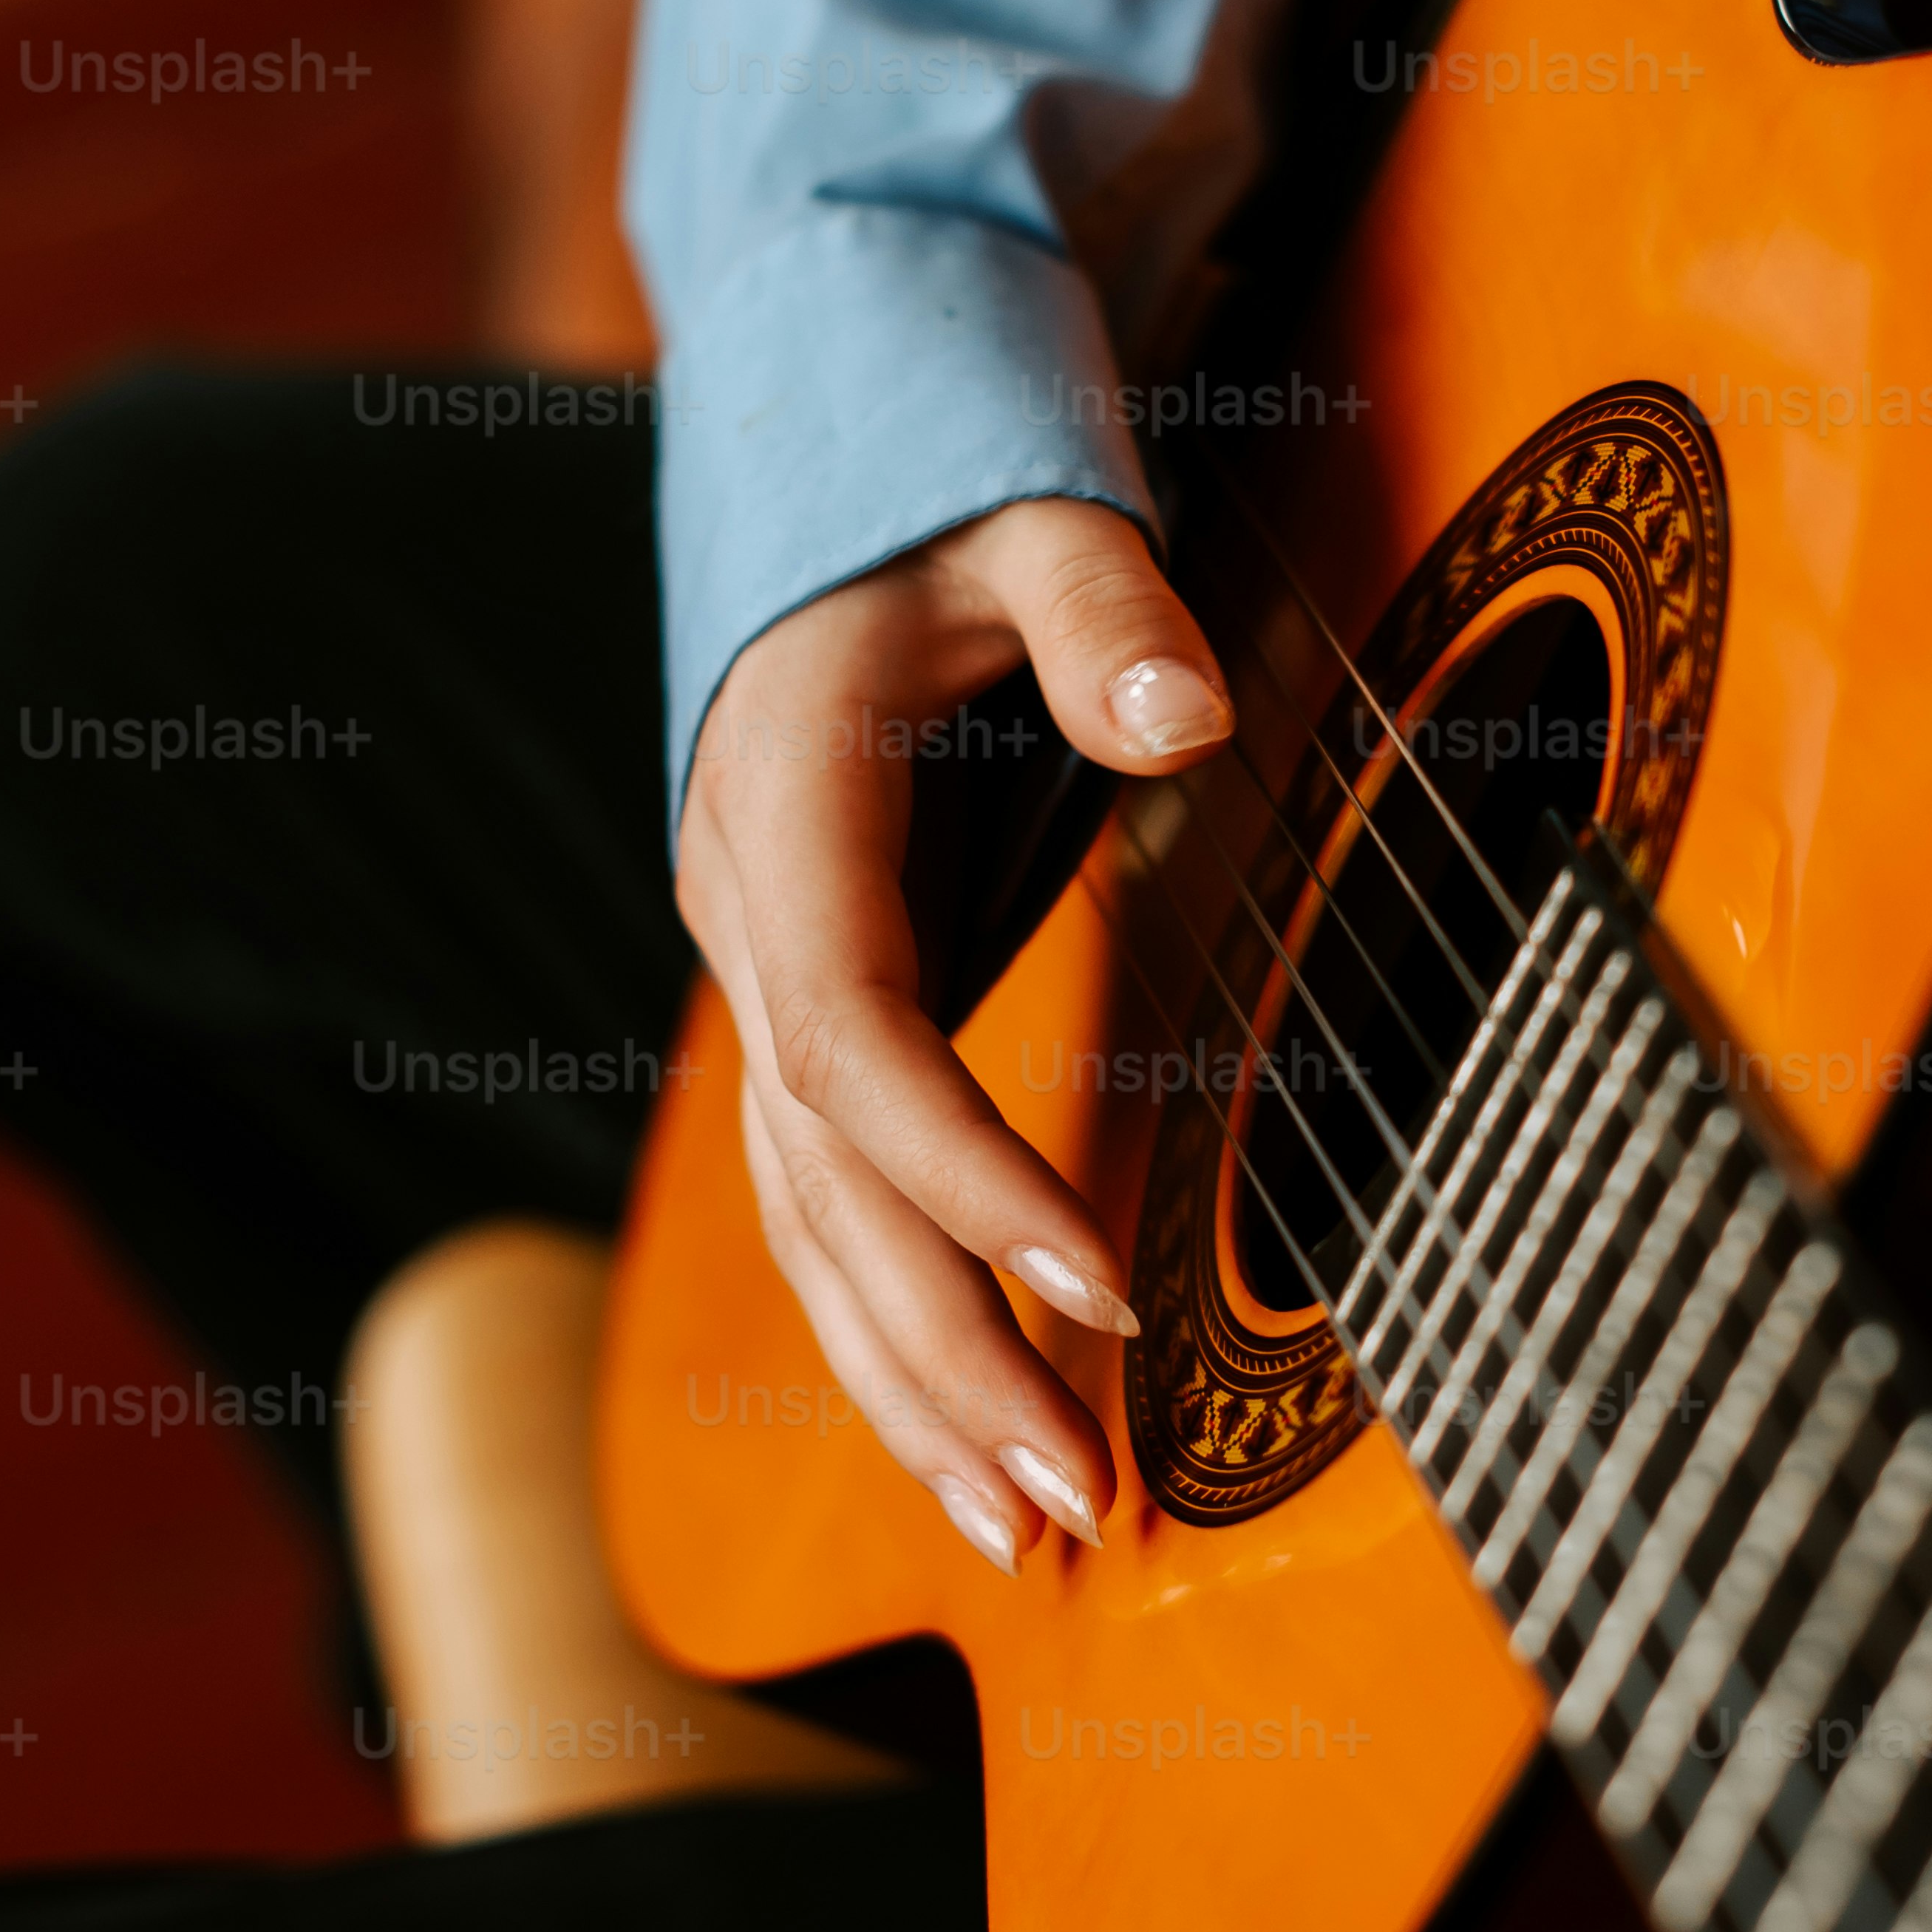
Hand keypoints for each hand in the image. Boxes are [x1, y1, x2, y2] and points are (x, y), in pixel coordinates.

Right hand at [674, 498, 1231, 1571]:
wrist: (833, 398)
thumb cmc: (941, 449)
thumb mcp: (1030, 492)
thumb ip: (1099, 605)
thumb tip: (1182, 718)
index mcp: (785, 812)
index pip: (858, 1046)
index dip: (967, 1179)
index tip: (1102, 1294)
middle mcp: (750, 913)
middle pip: (824, 1187)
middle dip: (940, 1359)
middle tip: (1072, 1508)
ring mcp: (764, 962)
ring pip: (810, 1226)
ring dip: (910, 1386)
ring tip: (1028, 1533)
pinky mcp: (811, 988)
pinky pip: (830, 1195)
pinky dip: (895, 1322)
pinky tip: (969, 1433)